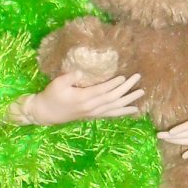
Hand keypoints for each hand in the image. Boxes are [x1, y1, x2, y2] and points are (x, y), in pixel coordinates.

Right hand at [5, 71, 143, 125]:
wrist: (46, 113)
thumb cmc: (51, 95)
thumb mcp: (57, 83)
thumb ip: (70, 77)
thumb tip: (81, 71)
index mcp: (83, 98)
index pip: (102, 91)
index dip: (114, 84)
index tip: (125, 76)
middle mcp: (91, 107)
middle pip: (112, 98)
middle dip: (126, 89)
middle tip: (137, 78)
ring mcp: (93, 113)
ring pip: (115, 108)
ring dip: (129, 101)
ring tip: (141, 94)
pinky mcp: (93, 116)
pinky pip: (111, 114)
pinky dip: (123, 112)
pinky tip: (132, 110)